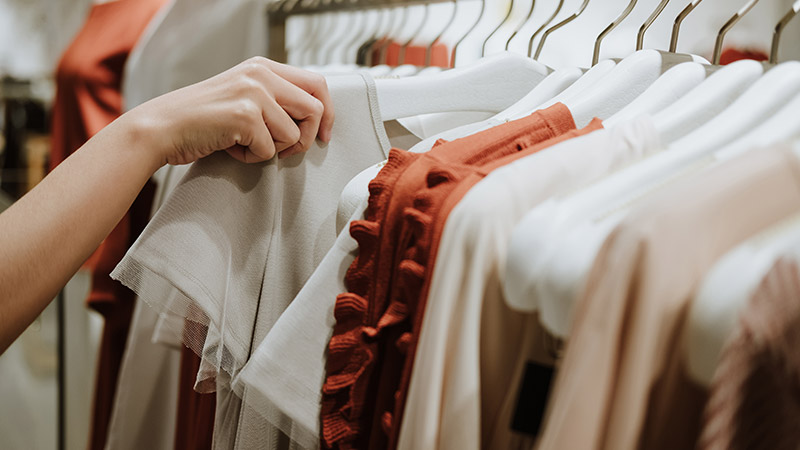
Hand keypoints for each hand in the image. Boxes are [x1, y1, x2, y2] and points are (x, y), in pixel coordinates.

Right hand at [123, 57, 334, 165]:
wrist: (161, 127)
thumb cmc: (202, 120)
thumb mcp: (243, 96)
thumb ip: (275, 99)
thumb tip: (314, 119)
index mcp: (263, 67)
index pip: (318, 83)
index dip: (328, 113)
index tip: (324, 135)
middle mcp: (261, 74)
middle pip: (315, 109)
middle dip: (307, 137)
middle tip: (285, 149)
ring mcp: (253, 93)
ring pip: (294, 134)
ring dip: (274, 149)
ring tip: (245, 143)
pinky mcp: (245, 116)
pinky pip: (270, 150)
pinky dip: (253, 157)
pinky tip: (231, 147)